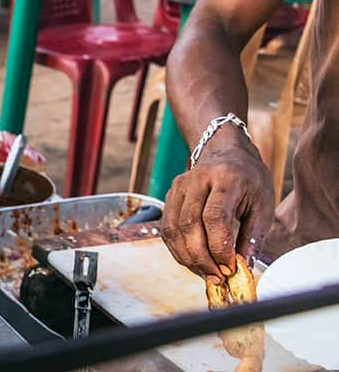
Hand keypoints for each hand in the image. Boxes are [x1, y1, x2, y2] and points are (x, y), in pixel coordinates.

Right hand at [162, 145, 274, 283]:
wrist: (225, 151)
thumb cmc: (249, 179)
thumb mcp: (263, 205)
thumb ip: (252, 237)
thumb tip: (243, 269)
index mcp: (226, 178)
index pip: (214, 217)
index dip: (220, 247)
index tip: (231, 268)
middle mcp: (197, 180)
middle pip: (189, 224)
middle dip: (202, 258)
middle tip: (218, 277)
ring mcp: (179, 186)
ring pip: (172, 228)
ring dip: (187, 257)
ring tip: (206, 274)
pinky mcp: (170, 195)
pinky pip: (167, 228)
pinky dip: (178, 250)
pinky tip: (194, 261)